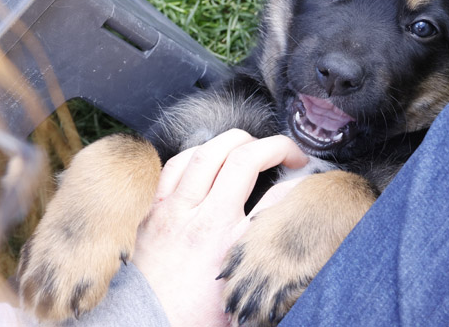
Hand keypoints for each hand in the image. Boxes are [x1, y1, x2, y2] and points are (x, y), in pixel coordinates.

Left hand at [132, 130, 308, 326]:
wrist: (147, 324)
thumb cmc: (195, 313)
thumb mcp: (245, 281)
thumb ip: (264, 242)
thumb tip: (285, 211)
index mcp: (230, 242)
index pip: (276, 195)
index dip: (293, 169)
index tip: (301, 165)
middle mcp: (202, 219)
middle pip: (238, 156)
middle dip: (266, 144)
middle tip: (280, 151)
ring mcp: (173, 210)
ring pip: (204, 153)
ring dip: (230, 141)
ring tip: (246, 145)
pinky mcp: (153, 210)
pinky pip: (173, 165)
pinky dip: (195, 153)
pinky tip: (206, 157)